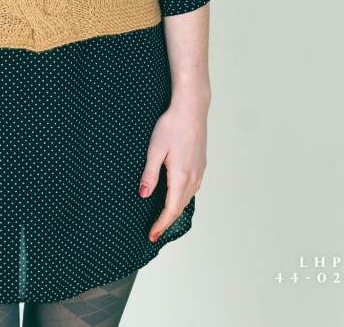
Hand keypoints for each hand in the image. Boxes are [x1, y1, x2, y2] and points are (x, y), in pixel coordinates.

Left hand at [138, 92, 207, 241]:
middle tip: (154, 231)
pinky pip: (192, 188)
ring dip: (175, 209)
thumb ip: (149, 174)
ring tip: (163, 217)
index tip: (152, 235)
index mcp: (181, 177)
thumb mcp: (155, 150)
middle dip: (167, 221)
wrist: (191, 109)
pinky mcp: (201, 164)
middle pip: (180, 207)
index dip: (161, 224)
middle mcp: (193, 178)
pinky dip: (183, 198)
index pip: (170, 209)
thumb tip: (143, 195)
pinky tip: (176, 195)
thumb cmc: (171, 126)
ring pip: (187, 198)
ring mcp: (199, 171)